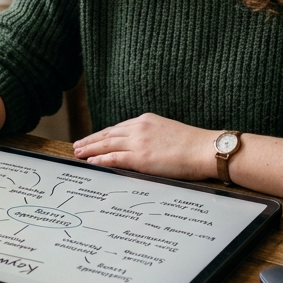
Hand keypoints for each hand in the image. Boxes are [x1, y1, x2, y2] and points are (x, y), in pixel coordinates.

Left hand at [72, 113, 216, 179]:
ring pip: (107, 144)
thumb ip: (154, 136)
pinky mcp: (140, 157)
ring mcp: (138, 142)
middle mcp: (139, 128)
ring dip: (90, 149)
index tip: (94, 138)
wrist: (204, 149)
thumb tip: (146, 147)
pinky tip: (91, 162)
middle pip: (108, 134)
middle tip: (78, 145)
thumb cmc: (193, 144)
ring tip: (79, 153)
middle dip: (92, 140)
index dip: (104, 134)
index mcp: (146, 120)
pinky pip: (113, 158)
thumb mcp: (169, 132)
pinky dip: (100, 159)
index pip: (119, 128)